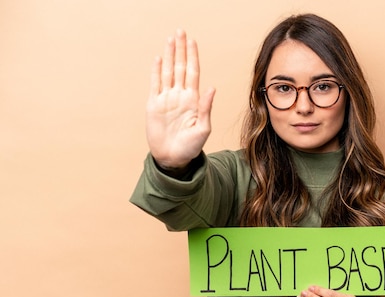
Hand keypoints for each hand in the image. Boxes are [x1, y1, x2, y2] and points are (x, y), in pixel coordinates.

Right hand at [146, 29, 215, 168]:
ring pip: (167, 72)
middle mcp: (180, 96)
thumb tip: (212, 88)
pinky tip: (158, 59)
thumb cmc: (191, 147)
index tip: (192, 41)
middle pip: (180, 67)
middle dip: (180, 49)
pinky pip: (155, 84)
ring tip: (170, 39)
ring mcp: (166, 99)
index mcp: (193, 100)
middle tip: (180, 31)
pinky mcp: (154, 105)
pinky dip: (156, 71)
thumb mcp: (203, 129)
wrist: (174, 159)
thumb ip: (206, 108)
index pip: (193, 72)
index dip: (192, 57)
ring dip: (168, 56)